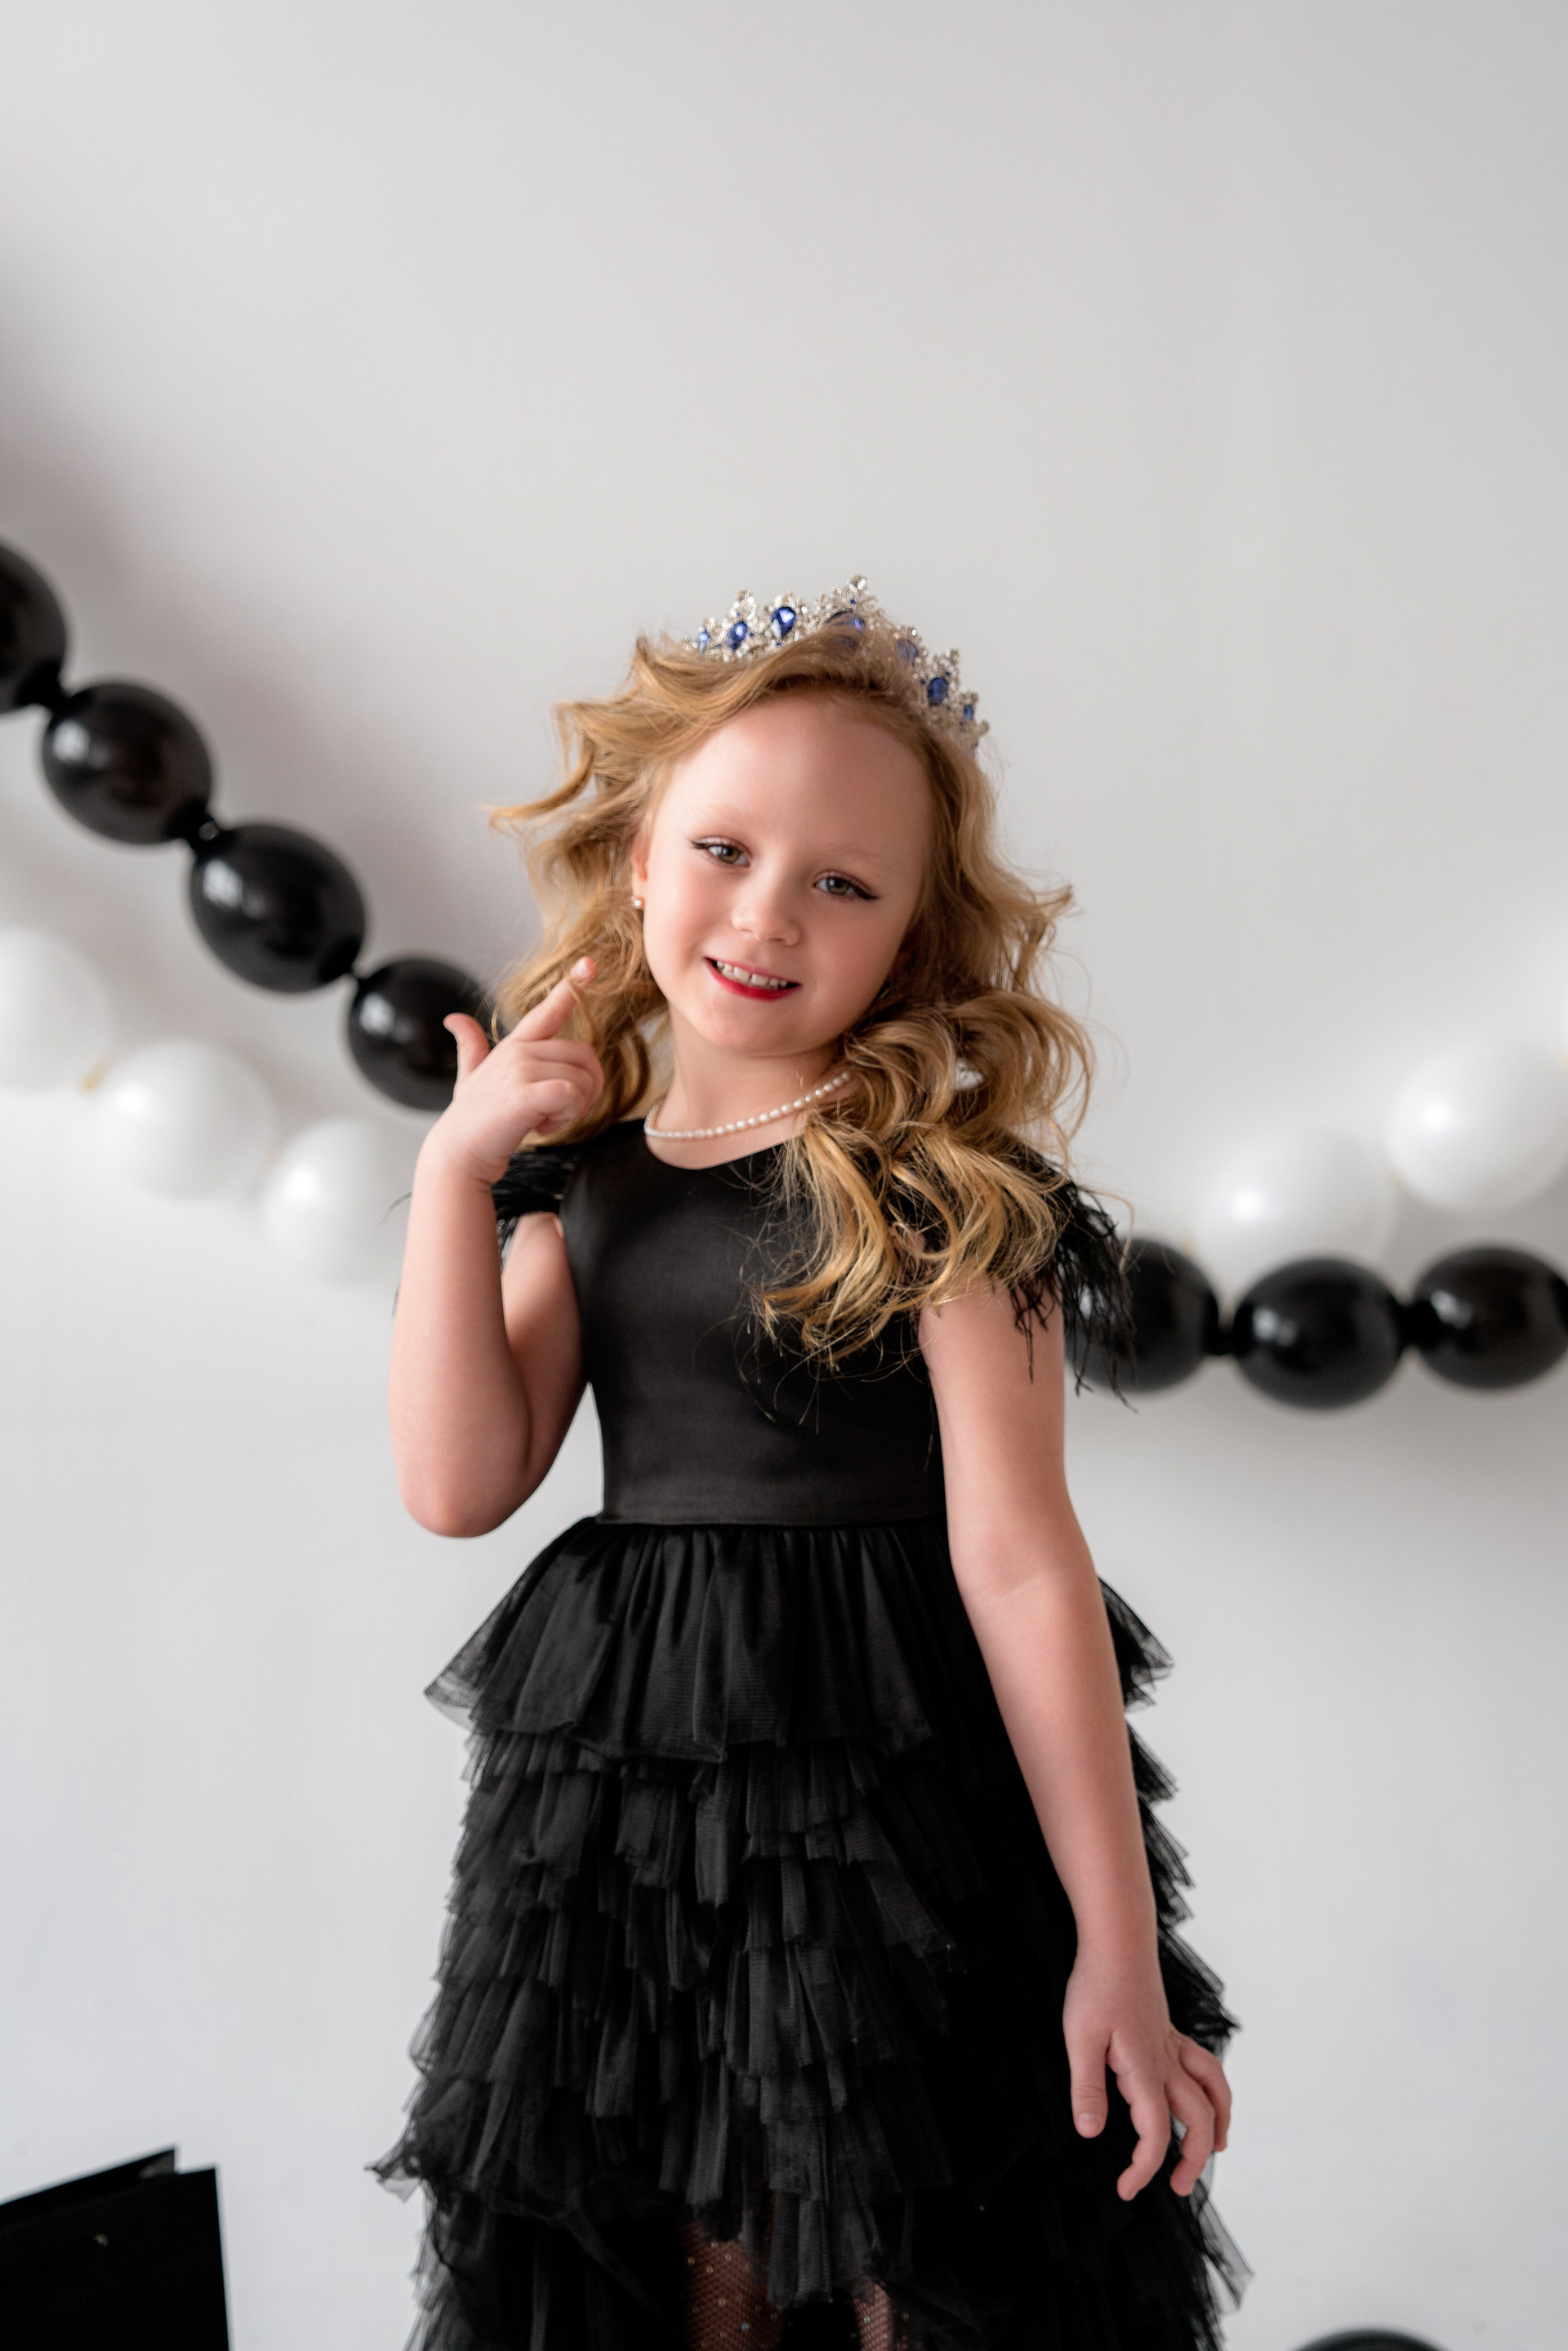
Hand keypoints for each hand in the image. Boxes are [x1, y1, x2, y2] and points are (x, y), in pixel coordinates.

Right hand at [422, 957, 603, 1187]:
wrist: (459, 1153)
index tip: (589, 963)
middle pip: (585, 1056)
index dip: (572, 986)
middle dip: (587, 1089)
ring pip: (582, 1080)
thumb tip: (453, 1019)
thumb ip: (469, 1046)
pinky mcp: (525, 1094)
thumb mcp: (470, 1076)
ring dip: (573, 1109)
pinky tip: (543, 1126)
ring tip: (543, 1119)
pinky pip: (572, 1095)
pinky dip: (567, 1117)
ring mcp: (520, 1070)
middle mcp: (519, 1051)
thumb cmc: (472, 1118)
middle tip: (558, 1111)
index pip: (548, 1010)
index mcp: (515, 1045)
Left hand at [1063, 1952, 1231, 2199]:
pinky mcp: (1171, 2033)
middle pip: (1198, 2118)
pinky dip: (1214, 2091)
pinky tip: (1201, 2098)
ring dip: (1220, 2122)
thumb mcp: (1080, 2039)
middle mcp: (1167, 2062)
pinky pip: (1205, 2067)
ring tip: (1216, 2149)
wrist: (1117, 1942)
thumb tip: (1091, 2134)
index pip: (1155, 2132)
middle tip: (1178, 2188)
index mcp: (1145, 2069)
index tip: (1126, 2190)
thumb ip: (1087, 2088)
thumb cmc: (1096, 1987)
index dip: (1144, 2168)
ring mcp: (1173, 2046)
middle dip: (1193, 2158)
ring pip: (1214, 2090)